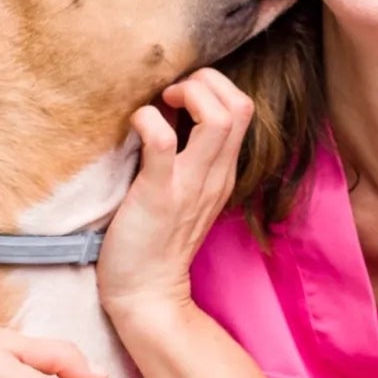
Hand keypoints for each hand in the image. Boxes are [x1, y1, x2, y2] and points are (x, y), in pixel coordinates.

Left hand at [98, 68, 253, 323]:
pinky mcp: (159, 195)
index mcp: (222, 173)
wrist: (147, 295)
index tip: (181, 95)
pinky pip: (162, 140)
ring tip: (163, 103)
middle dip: (207, 81)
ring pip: (218, 118)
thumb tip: (169, 109)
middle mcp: (215, 175)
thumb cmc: (155, 241)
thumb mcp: (186, 193)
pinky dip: (147, 119)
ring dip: (188, 94)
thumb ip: (187, 155)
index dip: (215, 87)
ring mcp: (190, 185)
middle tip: (173, 92)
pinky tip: (134, 126)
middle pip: (240, 106)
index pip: (244, 110)